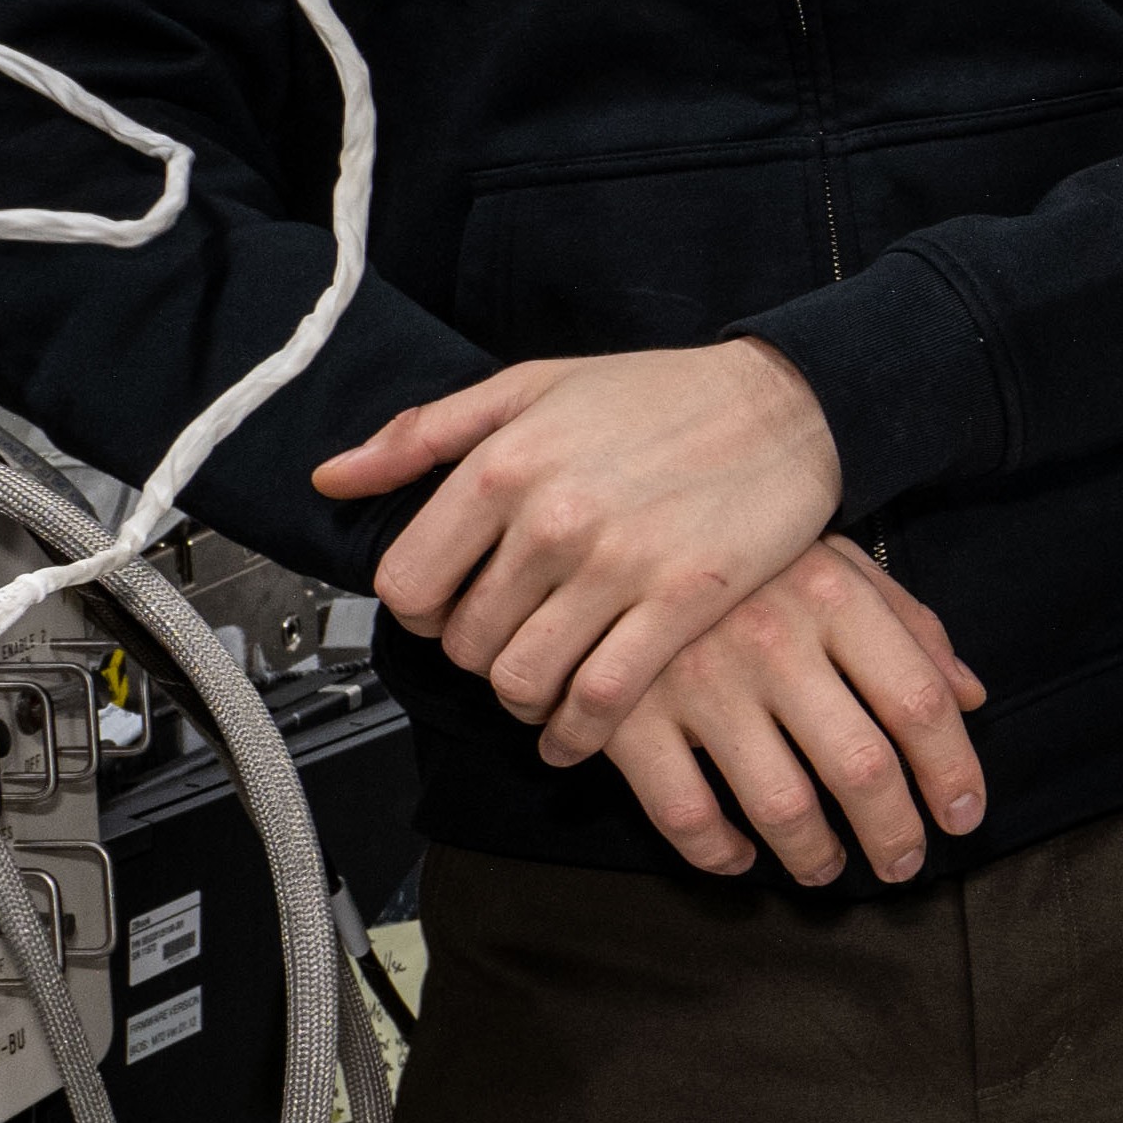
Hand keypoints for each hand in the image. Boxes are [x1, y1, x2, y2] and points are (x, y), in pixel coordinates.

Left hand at [318, 343, 843, 744]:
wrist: (789, 404)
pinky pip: (599, 699)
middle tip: (510, 644)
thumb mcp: (531, 387)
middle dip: (478, 654)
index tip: (450, 610)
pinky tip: (577, 733)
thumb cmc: (662, 394)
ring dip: (523, 699)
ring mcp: (618, 565)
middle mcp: (551, 518)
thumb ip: (424, 434)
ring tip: (542, 684)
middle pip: (463, 643)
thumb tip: (332, 477)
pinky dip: (576, 735)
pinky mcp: (680, 603)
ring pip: (522, 680)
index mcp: (504, 465)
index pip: (407, 587)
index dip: (421, 614)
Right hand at [586, 540, 986, 883]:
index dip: (953, 773)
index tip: (964, 818)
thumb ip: (909, 626)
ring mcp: (696, 679)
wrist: (608, 526)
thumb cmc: (744, 558)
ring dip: (815, 856)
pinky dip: (718, 853)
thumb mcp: (833, 562)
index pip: (919, 702)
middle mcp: (772, 638)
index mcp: (833, 596)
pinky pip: (685, 814)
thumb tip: (972, 698)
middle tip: (903, 864)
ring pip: (781, 805)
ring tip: (826, 867)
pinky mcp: (626, 715)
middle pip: (862, 766)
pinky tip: (740, 857)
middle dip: (895, 834)